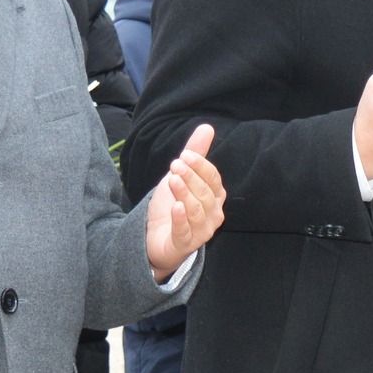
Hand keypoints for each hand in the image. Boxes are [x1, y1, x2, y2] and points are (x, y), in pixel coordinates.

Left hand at [146, 122, 225, 280]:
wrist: (156, 237)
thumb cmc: (173, 205)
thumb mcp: (181, 176)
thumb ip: (195, 154)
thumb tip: (207, 127)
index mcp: (215, 197)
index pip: (214, 180)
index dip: (201, 167)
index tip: (184, 155)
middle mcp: (213, 215)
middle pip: (205, 194)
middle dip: (191, 178)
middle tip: (175, 165)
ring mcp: (201, 232)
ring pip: (197, 211)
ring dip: (185, 194)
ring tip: (172, 180)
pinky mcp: (185, 244)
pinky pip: (185, 232)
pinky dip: (181, 219)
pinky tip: (175, 207)